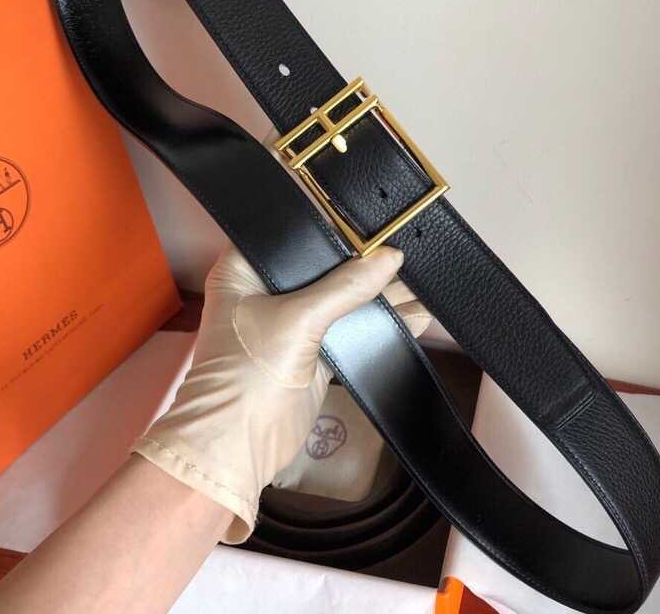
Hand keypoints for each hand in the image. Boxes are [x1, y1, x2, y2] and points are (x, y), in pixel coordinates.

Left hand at [133, 241, 430, 542]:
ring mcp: (291, 322)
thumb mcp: (298, 319)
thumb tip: (393, 257)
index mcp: (244, 270)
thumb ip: (346, 287)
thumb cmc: (250, 371)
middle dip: (362, 259)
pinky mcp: (312, 351)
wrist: (238, 447)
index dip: (329, 223)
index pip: (291, 233)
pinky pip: (349, 327)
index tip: (372, 213)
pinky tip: (415, 313)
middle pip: (322, 265)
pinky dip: (377, 321)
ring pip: (339, 297)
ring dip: (376, 292)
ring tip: (422, 278)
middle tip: (405, 241)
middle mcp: (267, 289)